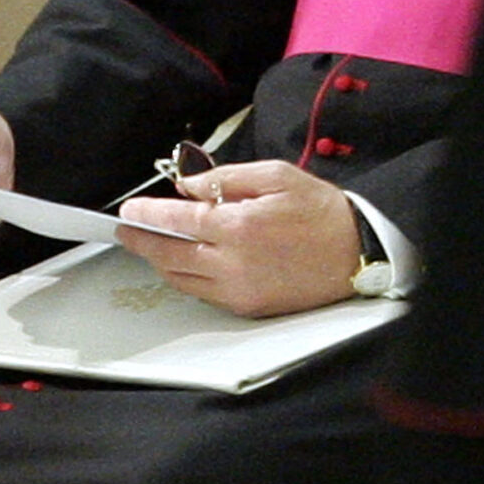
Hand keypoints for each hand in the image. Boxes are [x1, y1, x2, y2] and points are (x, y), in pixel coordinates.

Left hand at [115, 160, 360, 317]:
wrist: (357, 252)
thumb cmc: (321, 210)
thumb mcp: (277, 176)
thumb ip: (226, 178)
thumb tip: (188, 185)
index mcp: (240, 225)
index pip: (177, 219)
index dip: (148, 214)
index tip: (130, 209)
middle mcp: (233, 263)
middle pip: (169, 255)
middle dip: (141, 241)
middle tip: (126, 230)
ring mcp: (239, 290)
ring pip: (182, 279)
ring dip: (161, 261)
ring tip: (151, 244)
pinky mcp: (248, 307)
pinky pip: (204, 294)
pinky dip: (187, 277)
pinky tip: (184, 263)